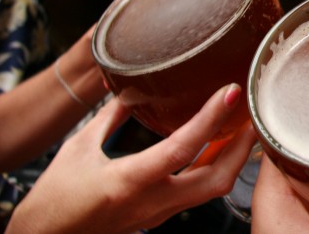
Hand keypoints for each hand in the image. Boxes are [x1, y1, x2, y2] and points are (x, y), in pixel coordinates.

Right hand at [6, 84, 256, 233]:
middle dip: (244, 147)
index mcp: (130, 181)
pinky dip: (213, 169)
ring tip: (241, 126)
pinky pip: (198, 193)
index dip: (212, 118)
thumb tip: (130, 91)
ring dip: (232, 158)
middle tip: (254, 113)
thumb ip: (109, 118)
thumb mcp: (78, 149)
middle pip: (217, 179)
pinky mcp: (159, 217)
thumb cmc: (54, 200)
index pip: (183, 148)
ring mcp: (159, 214)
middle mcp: (153, 202)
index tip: (232, 92)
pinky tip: (215, 148)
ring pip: (212, 188)